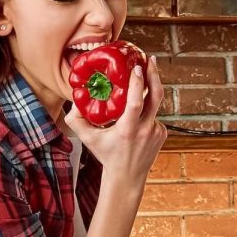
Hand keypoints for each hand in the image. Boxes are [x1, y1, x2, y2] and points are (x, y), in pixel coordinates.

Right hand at [65, 56, 166, 187]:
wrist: (127, 177)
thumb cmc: (107, 155)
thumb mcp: (88, 139)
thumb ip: (76, 120)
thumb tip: (74, 101)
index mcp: (128, 129)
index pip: (136, 102)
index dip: (138, 83)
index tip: (137, 67)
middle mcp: (145, 129)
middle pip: (156, 97)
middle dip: (154, 75)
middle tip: (150, 59)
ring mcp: (156, 131)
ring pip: (154, 105)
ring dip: (148, 91)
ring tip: (141, 77)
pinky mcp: (162, 133)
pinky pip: (154, 115)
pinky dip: (146, 110)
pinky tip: (138, 114)